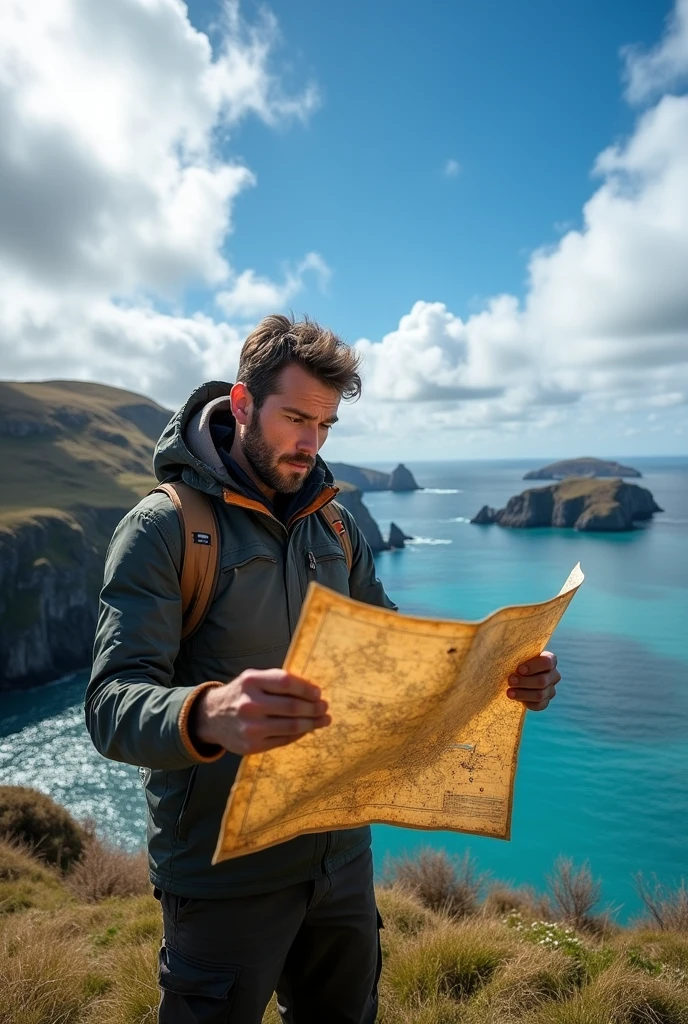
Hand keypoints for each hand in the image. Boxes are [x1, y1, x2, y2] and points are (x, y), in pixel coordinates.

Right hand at [191, 669, 330, 754]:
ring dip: (312, 723)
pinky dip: (299, 734)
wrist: (211, 717)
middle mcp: (249, 704)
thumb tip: (313, 691)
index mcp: (251, 681)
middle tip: (325, 707)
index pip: (286, 682)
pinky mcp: (251, 746)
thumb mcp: (253, 679)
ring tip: (324, 720)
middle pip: (292, 707)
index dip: (306, 688)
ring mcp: (250, 727)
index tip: (318, 693)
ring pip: (291, 726)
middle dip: (314, 708)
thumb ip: (278, 681)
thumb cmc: (241, 694)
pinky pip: (284, 740)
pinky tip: (307, 729)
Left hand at [506, 651, 559, 711]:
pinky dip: (527, 703)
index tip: (519, 669)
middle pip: (542, 681)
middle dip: (524, 681)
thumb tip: (498, 641)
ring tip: (508, 692)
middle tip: (510, 680)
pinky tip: (515, 699)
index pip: (547, 662)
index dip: (534, 666)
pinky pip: (539, 705)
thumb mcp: (516, 654)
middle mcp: (553, 675)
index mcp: (549, 659)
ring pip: (540, 695)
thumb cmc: (514, 661)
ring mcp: (551, 689)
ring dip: (523, 693)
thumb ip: (514, 650)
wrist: (513, 677)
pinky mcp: (545, 701)